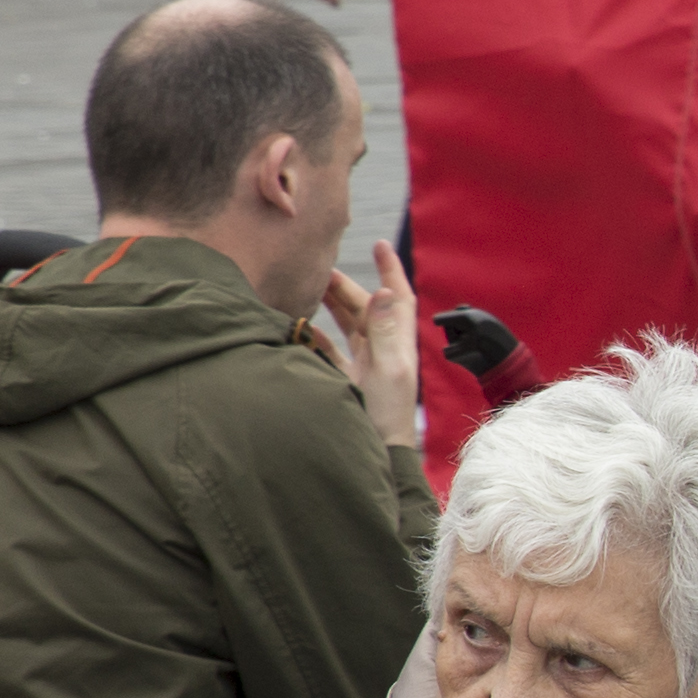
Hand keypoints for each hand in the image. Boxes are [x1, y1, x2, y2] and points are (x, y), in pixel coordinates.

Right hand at [320, 239, 419, 445]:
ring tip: (309, 285)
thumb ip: (384, 331)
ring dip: (330, 305)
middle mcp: (383, 350)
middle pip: (365, 307)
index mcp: (398, 343)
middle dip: (346, 285)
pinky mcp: (348, 378)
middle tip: (320, 267)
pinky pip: (330, 349)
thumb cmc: (388, 416)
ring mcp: (365, 364)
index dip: (391, 270)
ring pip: (347, 324)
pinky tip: (300, 324)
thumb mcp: (388, 370)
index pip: (398, 299)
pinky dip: (316, 335)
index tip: (380, 244)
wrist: (378, 454)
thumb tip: (385, 290)